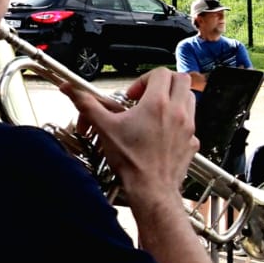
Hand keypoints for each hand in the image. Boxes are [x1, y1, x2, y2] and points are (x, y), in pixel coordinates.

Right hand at [71, 68, 197, 201]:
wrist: (151, 189)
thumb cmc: (131, 161)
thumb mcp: (105, 128)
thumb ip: (87, 105)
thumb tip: (71, 90)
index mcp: (158, 103)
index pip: (160, 73)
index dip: (144, 79)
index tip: (133, 95)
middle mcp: (178, 112)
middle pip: (181, 80)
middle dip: (164, 82)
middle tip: (149, 95)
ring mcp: (189, 127)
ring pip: (190, 99)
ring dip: (174, 98)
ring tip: (155, 110)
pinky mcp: (192, 142)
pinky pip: (191, 123)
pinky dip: (179, 121)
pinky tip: (163, 132)